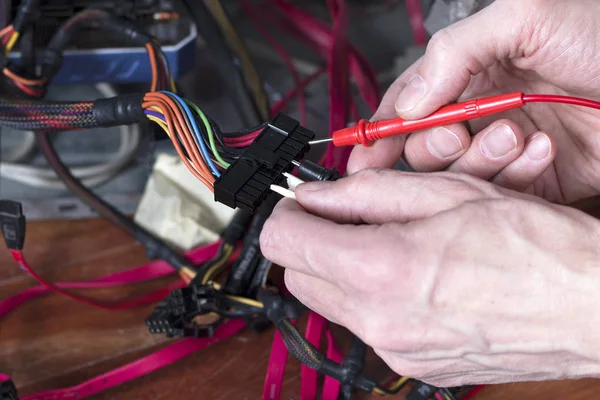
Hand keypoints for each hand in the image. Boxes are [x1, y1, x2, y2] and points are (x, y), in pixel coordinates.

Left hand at [260, 170, 599, 386]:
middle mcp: (381, 321)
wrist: (590, 306)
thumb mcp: (446, 193)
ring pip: (331, 303)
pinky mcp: (416, 366)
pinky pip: (368, 325)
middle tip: (343, 217)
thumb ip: (367, 194)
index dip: (288, 212)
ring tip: (383, 240)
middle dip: (310, 242)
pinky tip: (409, 273)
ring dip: (340, 269)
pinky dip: (371, 296)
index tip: (302, 201)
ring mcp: (397, 351)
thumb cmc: (537, 247)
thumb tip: (318, 196)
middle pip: (299, 277)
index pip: (284, 241)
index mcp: (381, 270)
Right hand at [349, 0, 599, 203]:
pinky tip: (545, 148)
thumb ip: (454, 50)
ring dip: (482, 158)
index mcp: (468, 72)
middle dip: (433, 146)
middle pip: (423, 149)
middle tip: (458, 133)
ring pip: (459, 177)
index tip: (362, 158)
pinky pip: (502, 193)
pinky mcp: (533, 181)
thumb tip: (409, 101)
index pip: (406, 106)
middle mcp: (480, 112)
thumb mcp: (523, 16)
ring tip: (518, 132)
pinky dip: (518, 175)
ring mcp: (504, 149)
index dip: (379, 133)